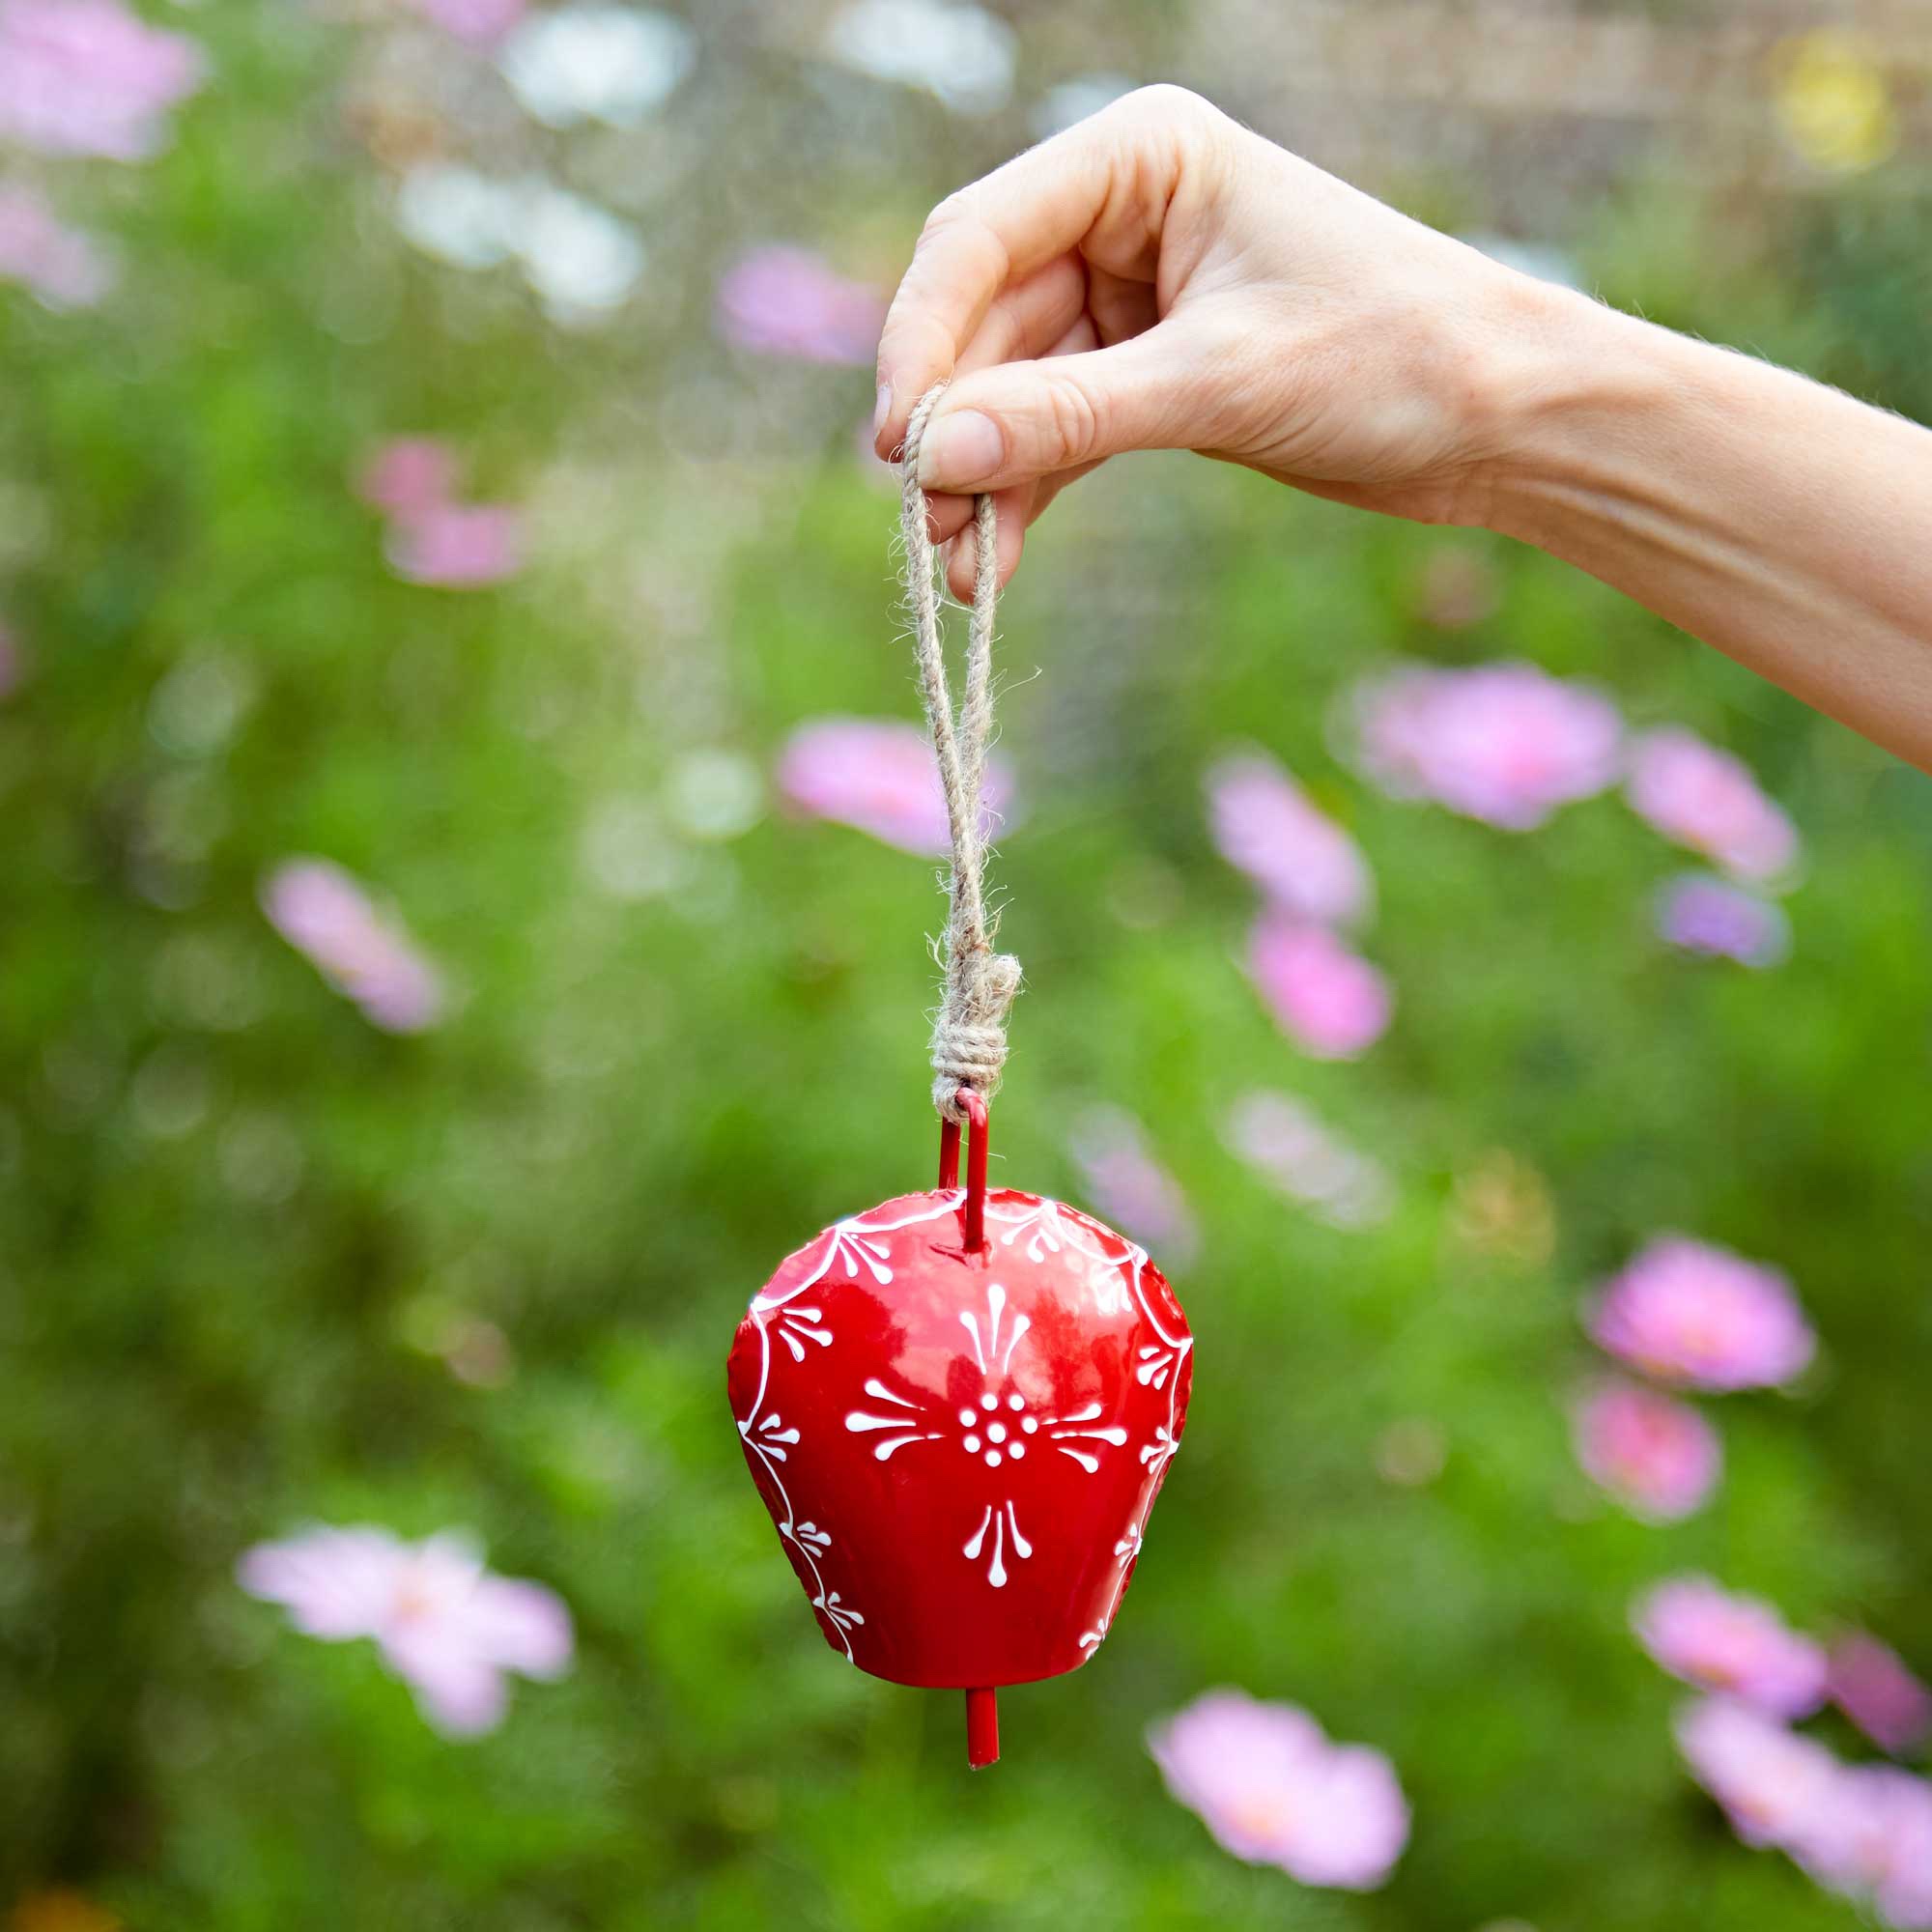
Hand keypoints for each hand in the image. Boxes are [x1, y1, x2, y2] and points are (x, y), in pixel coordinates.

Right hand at [874, 84, 1568, 598]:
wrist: (1505, 419)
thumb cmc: (1391, 355)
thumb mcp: (1219, 382)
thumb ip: (1068, 417)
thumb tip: (933, 456)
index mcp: (1143, 157)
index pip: (981, 237)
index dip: (923, 341)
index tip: (900, 446)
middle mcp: (1123, 214)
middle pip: (985, 322)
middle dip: (954, 432)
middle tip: (927, 532)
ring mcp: (1132, 295)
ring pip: (1013, 389)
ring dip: (983, 479)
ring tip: (960, 574)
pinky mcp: (1150, 371)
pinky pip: (1057, 430)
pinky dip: (1028, 492)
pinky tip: (997, 561)